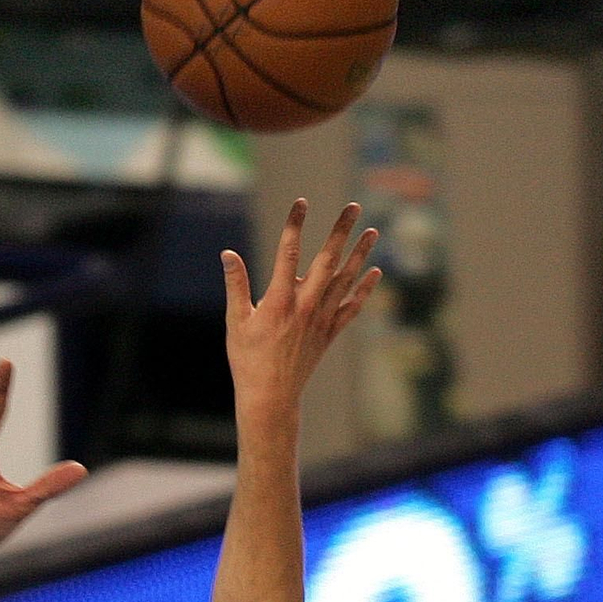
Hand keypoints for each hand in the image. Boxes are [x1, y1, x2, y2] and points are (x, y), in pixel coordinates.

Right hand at [222, 200, 381, 416]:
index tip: (301, 203)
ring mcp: (321, 320)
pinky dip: (364, 290)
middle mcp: (305, 307)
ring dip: (360, 254)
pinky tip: (374, 273)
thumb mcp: (236, 322)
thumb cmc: (248, 360)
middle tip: (353, 207)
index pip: (288, 254)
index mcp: (279, 301)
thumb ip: (236, 285)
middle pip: (327, 260)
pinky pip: (351, 308)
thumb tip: (228, 254)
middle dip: (341, 231)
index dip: (295, 226)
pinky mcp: (329, 334)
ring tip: (372, 231)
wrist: (270, 397)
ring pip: (345, 281)